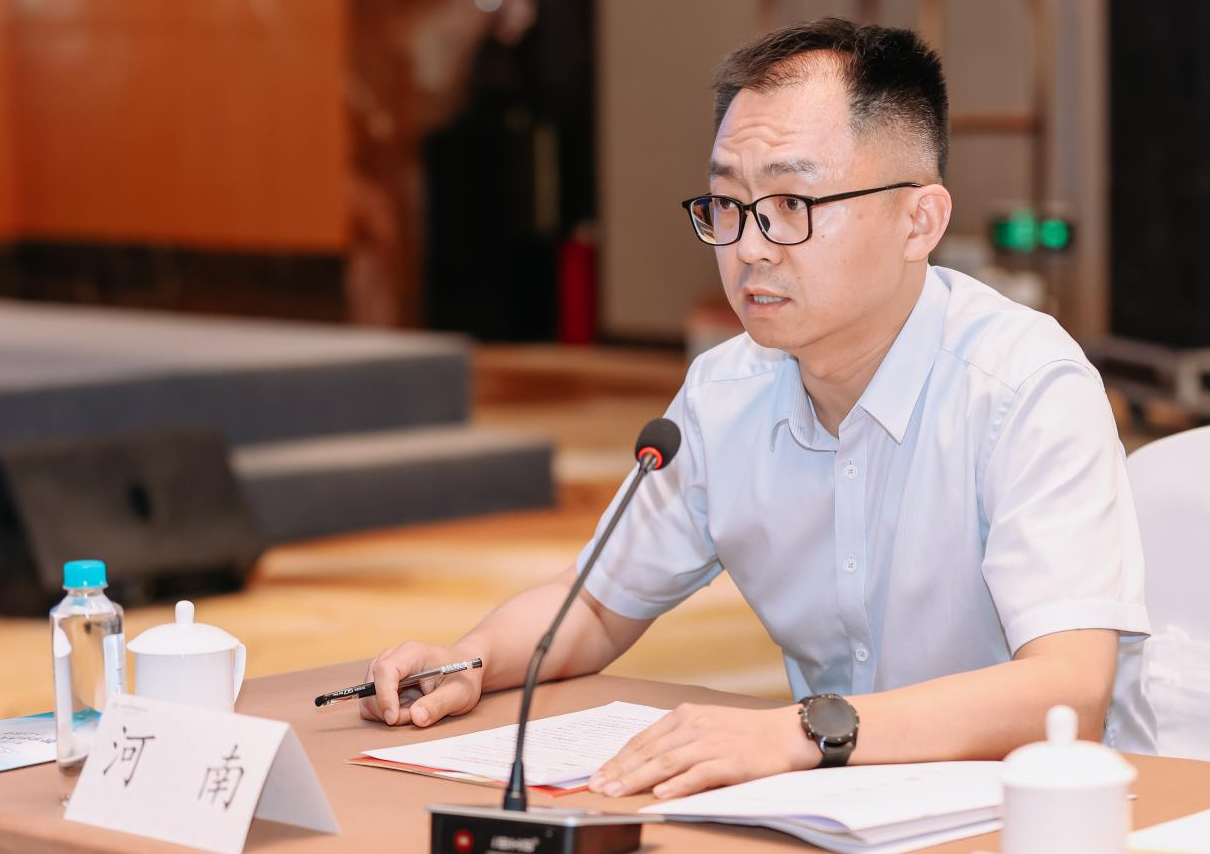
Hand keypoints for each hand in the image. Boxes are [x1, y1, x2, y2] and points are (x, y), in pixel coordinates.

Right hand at [359, 641, 484, 727]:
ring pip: (369, 698)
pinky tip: (408, 709)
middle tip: (415, 716)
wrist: (463, 671)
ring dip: (388, 713)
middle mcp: (393, 657)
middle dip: (389, 710)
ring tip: (415, 710)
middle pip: (372, 686)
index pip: (385, 670)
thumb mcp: (459, 693)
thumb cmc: (462, 678)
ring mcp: (384, 669)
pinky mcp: (382, 682)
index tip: (393, 719)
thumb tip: (416, 717)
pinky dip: (387, 713)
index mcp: (412, 653)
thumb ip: (439, 704)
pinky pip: (373, 703)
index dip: (384, 696)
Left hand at [588, 703, 819, 798]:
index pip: (642, 739)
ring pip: (667, 762)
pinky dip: (678, 784)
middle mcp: (695, 726)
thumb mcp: (706, 726)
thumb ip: (677, 740)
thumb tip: (644, 762)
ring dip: (639, 778)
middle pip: (649, 751)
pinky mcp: (730, 761)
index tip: (598, 775)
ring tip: (618, 792)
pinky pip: (699, 773)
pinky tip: (661, 793)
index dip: (618, 758)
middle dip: (620, 771)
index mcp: (686, 716)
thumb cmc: (745, 733)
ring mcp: (712, 743)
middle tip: (598, 787)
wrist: (786, 733)